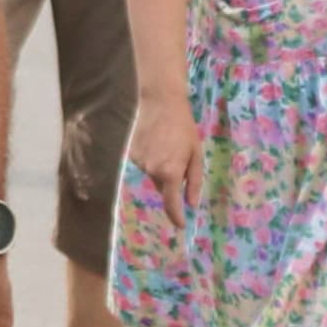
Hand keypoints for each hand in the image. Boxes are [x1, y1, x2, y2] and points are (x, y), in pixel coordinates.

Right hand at [125, 93, 196, 216]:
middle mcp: (152, 171)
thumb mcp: (195, 153)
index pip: (171, 203)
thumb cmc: (183, 127)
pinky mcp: (131, 153)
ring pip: (152, 174)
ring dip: (160, 167)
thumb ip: (194, 181)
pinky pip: (144, 164)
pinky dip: (150, 158)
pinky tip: (155, 141)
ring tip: (166, 144)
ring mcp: (139, 162)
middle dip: (171, 181)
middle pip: (163, 186)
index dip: (176, 216)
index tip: (180, 225)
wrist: (160, 102)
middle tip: (178, 159)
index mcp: (171, 172)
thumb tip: (192, 204)